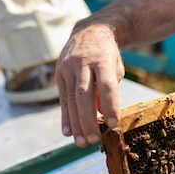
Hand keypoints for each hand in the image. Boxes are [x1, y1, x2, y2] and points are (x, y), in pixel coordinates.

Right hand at [56, 21, 124, 147]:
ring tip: (82, 142)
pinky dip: (65, 117)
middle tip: (93, 140)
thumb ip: (109, 89)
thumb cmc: (107, 55)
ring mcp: (68, 68)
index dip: (110, 105)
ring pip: (71, 99)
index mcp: (101, 60)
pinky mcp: (59, 74)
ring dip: (76, 123)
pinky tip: (68, 132)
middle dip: (88, 119)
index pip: (106, 85)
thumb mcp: (115, 68)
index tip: (114, 124)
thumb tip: (102, 114)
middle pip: (84, 95)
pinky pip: (62, 99)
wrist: (89, 31)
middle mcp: (82, 64)